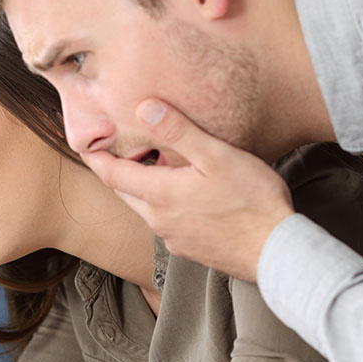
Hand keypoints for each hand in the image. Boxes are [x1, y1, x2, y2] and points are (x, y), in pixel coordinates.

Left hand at [81, 99, 294, 281]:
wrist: (276, 253)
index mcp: (158, 194)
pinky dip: (163, 204)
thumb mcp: (217, 156)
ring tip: (150, 165)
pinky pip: (164, 222)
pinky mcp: (188, 248)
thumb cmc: (252, 202)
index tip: (86, 141)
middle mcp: (157, 219)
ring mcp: (171, 237)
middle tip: (113, 148)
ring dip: (141, 187)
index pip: (110, 174)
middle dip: (115, 170)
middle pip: (124, 191)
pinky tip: (182, 194)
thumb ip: (179, 132)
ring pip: (144, 207)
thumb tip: (143, 108)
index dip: (94, 156)